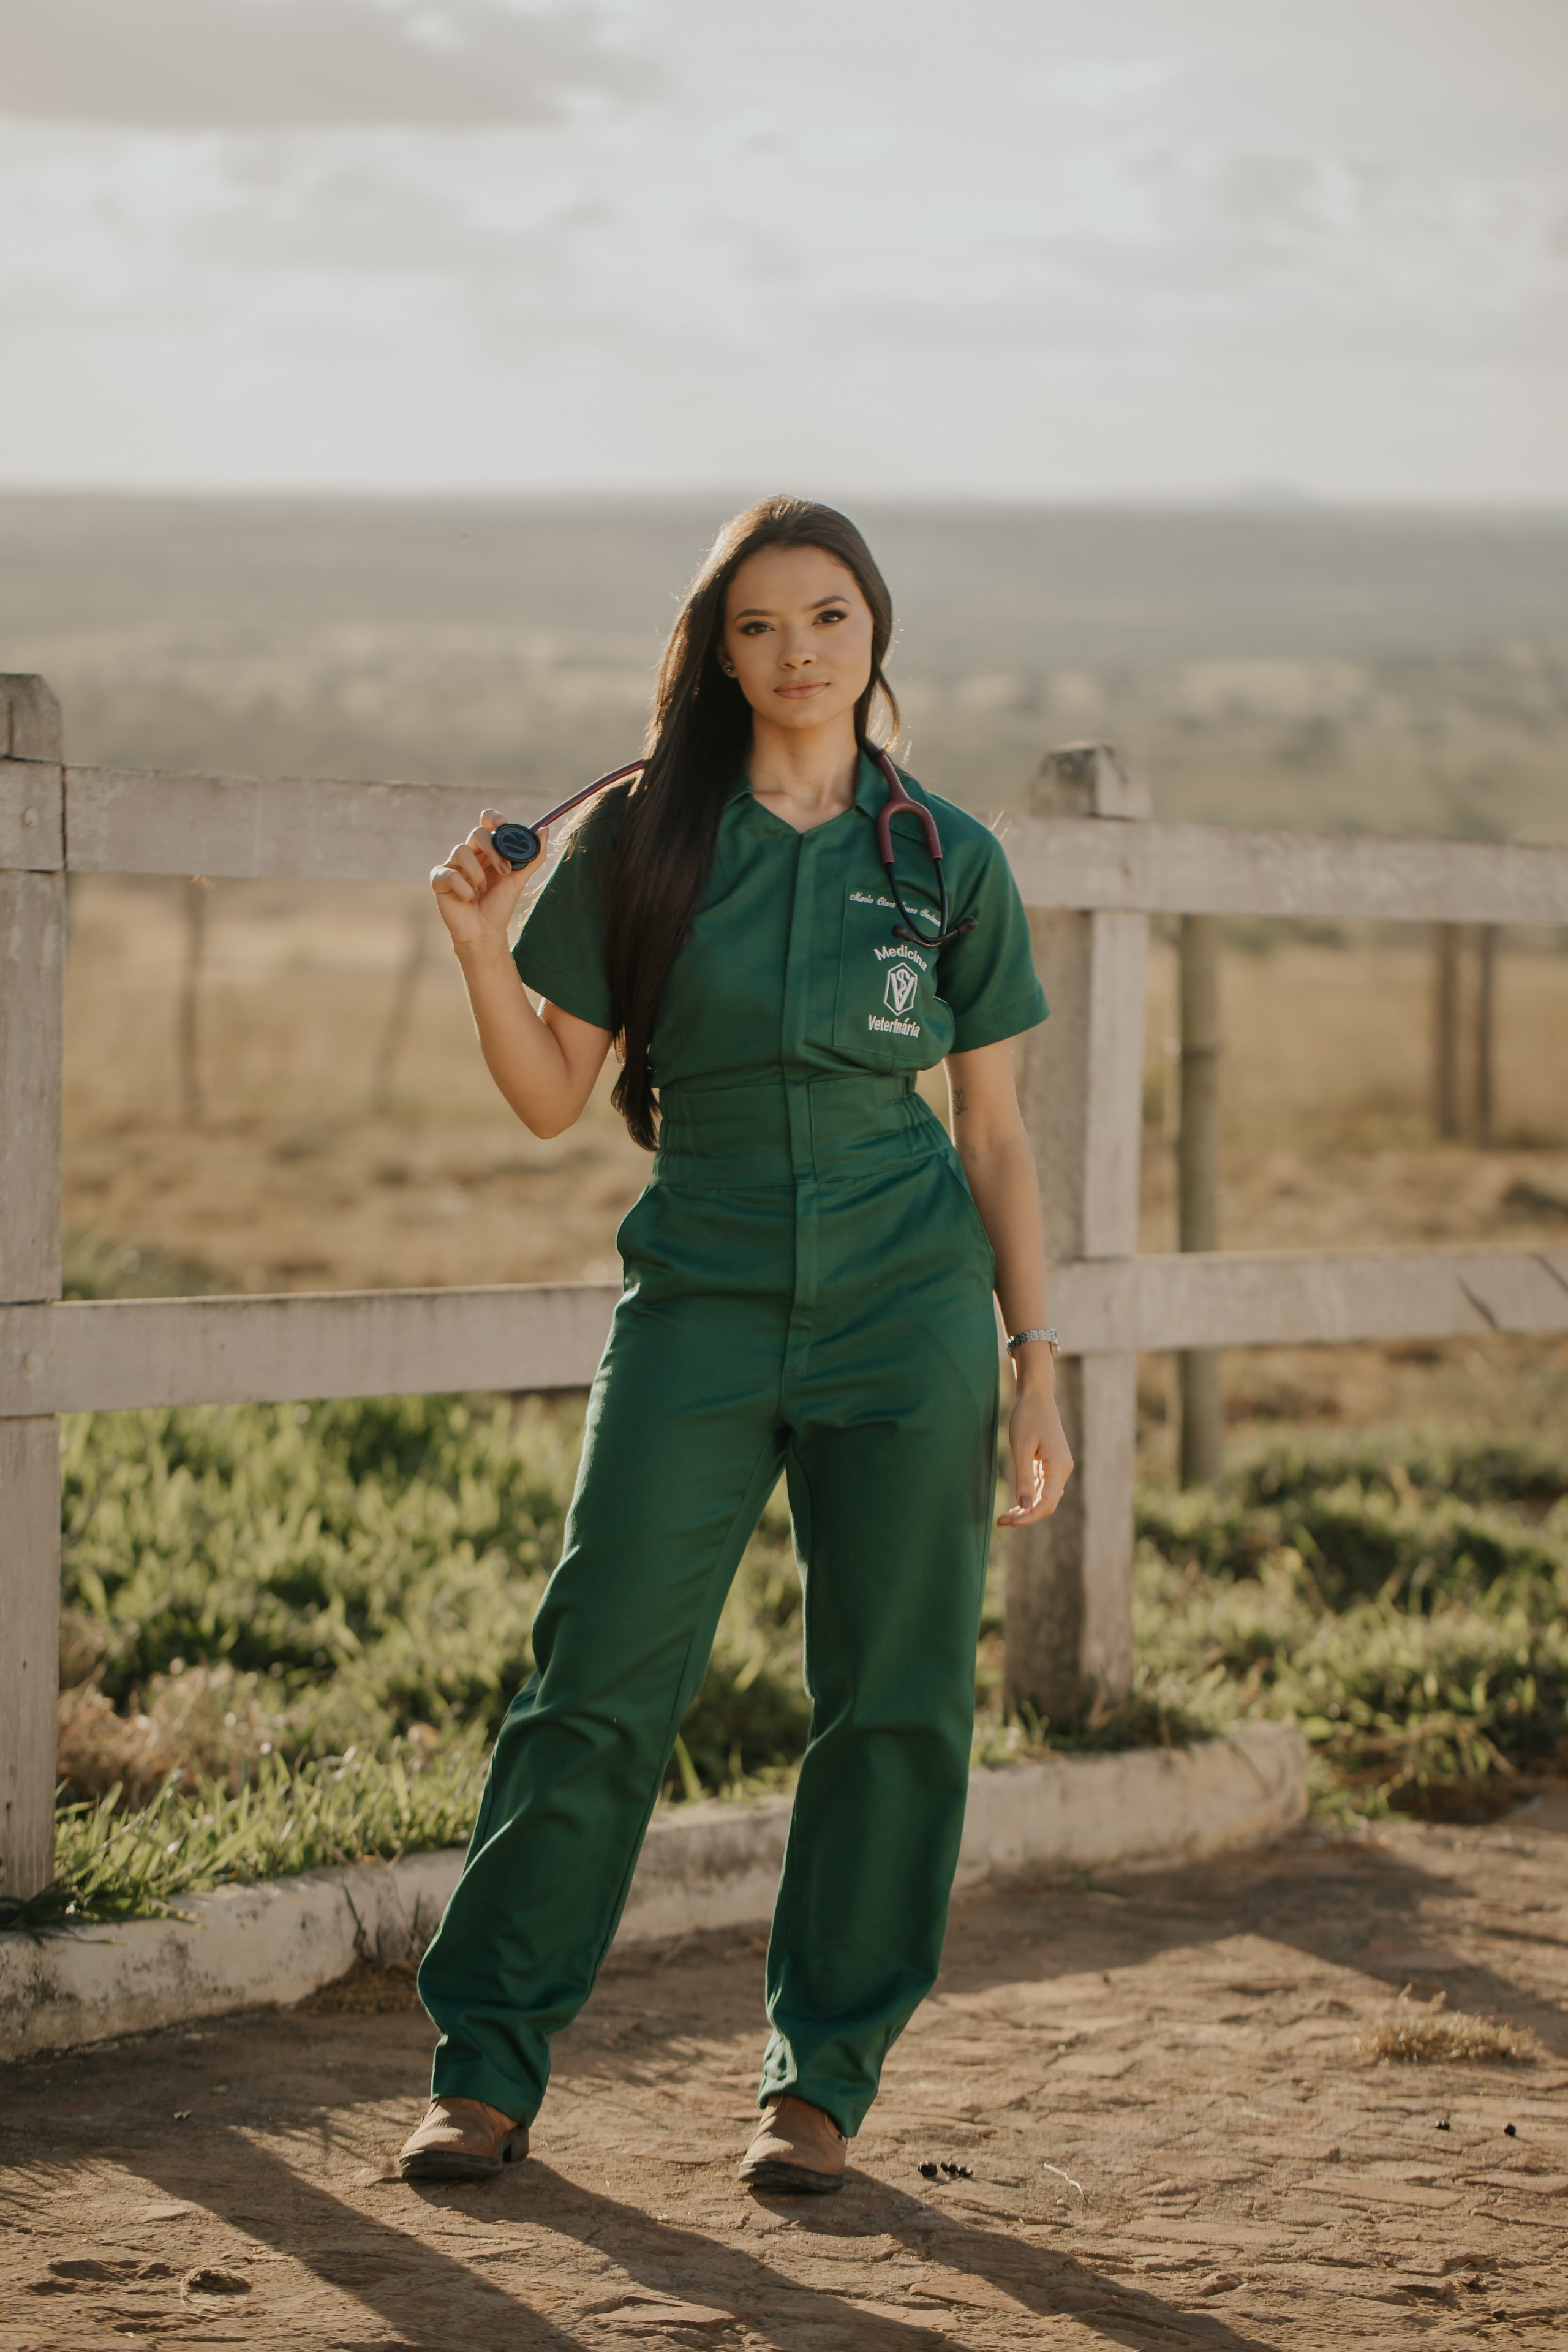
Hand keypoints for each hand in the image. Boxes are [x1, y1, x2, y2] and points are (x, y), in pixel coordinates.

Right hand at [430, 809, 547, 953]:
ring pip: (461, 850)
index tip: (504, 828)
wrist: (485, 932)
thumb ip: (533, 857)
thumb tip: (545, 830)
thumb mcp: (519, 880)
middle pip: (477, 833)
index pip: (487, 821)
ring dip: (478, 873)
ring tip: (483, 890)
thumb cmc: (499, 905)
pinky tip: (469, 900)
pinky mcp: (439, 880)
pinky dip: (464, 889)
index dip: (494, 819)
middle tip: (505, 871)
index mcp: (487, 850)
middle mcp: (470, 854)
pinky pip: (450, 874)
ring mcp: (453, 865)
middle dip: (493, 850)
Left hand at [997, 1379, 1073, 1526]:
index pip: (1046, 1503)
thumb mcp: (1021, 1448)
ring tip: (1006, 1517)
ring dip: (1028, 1508)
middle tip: (1001, 1521)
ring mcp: (1059, 1466)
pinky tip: (1017, 1503)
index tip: (1007, 1523)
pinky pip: (1044, 1486)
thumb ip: (1024, 1479)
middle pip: (1048, 1504)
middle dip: (1027, 1515)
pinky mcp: (1053, 1462)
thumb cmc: (1027, 1417)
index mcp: (1059, 1467)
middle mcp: (1063, 1469)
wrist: (1035, 1394)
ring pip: (1046, 1497)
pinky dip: (1031, 1496)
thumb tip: (1025, 1507)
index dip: (1028, 1517)